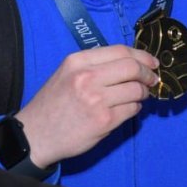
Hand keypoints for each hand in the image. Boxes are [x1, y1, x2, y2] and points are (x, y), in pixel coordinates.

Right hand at [15, 46, 159, 167]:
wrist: (35, 136)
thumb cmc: (53, 104)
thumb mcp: (66, 74)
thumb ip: (95, 66)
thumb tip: (132, 62)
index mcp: (77, 62)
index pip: (120, 51)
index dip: (142, 56)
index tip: (152, 62)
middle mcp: (87, 77)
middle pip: (133, 68)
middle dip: (148, 73)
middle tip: (152, 79)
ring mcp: (97, 99)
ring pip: (137, 89)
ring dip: (144, 93)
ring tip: (138, 96)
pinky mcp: (105, 120)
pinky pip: (133, 109)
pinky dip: (135, 108)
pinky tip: (127, 109)